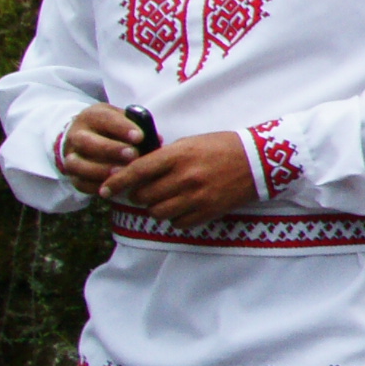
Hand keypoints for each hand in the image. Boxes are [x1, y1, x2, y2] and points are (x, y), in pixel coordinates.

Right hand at [56, 103, 144, 192]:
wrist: (86, 136)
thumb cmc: (112, 128)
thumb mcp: (122, 119)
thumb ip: (138, 127)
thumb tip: (157, 139)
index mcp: (92, 116)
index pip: (104, 119)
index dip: (122, 128)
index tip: (139, 137)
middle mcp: (76, 135)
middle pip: (87, 142)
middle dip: (110, 149)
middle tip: (132, 155)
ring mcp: (71, 155)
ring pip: (77, 164)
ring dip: (100, 170)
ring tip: (121, 173)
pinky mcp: (71, 174)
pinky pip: (79, 182)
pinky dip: (94, 186)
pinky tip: (112, 186)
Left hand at [105, 128, 264, 225]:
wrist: (259, 159)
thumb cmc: (223, 147)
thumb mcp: (191, 143)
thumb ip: (164, 157)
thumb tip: (139, 172)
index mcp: (179, 155)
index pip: (137, 171)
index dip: (116, 182)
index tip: (104, 189)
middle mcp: (185, 177)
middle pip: (144, 196)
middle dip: (138, 195)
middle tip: (143, 192)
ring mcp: (197, 196)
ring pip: (158, 212)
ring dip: (155, 208)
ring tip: (163, 200)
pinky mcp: (209, 211)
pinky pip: (178, 222)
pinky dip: (174, 218)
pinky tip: (181, 207)